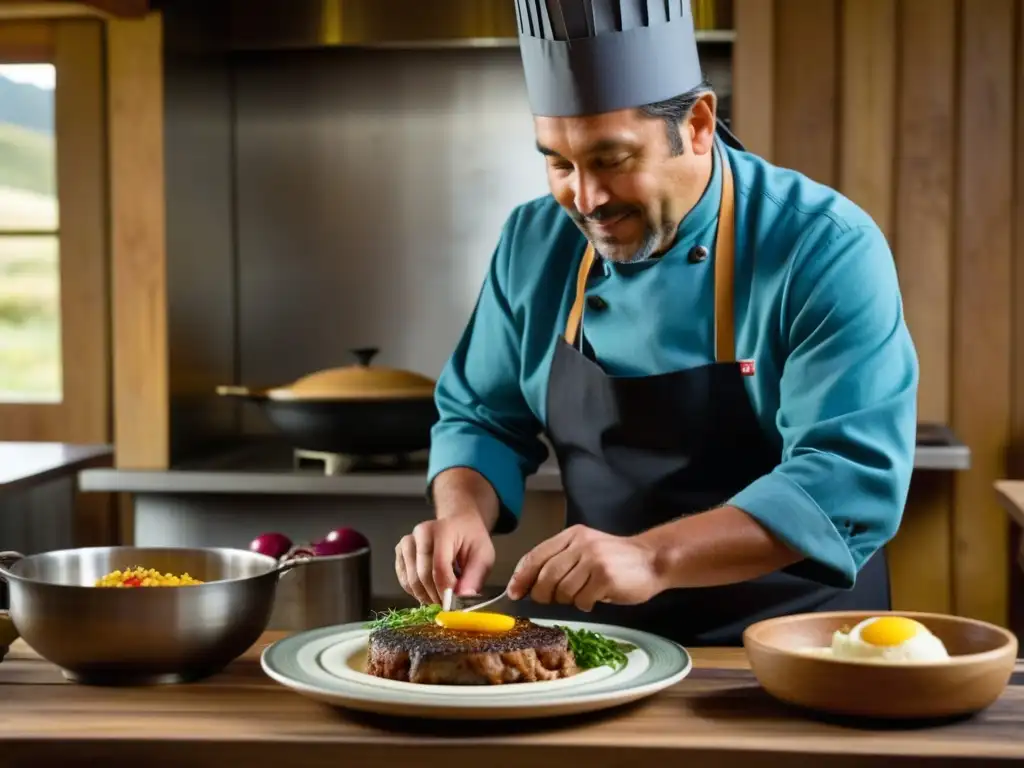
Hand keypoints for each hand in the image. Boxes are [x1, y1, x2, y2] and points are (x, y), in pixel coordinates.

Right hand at [395, 512, 494, 605]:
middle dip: (435, 596)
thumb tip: (462, 597)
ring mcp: (407, 541)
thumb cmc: (472, 540)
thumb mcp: (483, 556)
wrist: (459, 524)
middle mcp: (420, 533)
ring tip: (440, 600)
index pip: (439, 566)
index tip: (454, 605)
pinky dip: (416, 592)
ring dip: (425, 596)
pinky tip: (429, 592)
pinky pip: (404, 579)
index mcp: (443, 530)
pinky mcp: (400, 551)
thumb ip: (474, 577)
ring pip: (411, 580)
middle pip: (422, 575)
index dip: (445, 590)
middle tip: (447, 607)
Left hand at [506, 525, 663, 610]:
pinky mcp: (605, 577)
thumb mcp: (586, 550)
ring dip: (569, 600)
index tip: (514, 592)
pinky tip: (596, 598)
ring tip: (582, 595)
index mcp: (572, 535)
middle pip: (545, 575)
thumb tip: (527, 585)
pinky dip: (585, 604)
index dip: (521, 576)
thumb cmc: (616, 560)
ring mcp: (593, 560)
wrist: (653, 559)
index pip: (536, 555)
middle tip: (551, 601)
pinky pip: (582, 599)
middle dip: (542, 594)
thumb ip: (560, 560)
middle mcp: (580, 544)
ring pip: (563, 590)